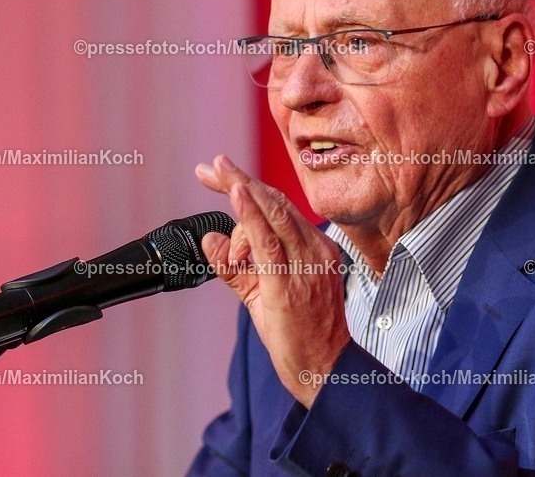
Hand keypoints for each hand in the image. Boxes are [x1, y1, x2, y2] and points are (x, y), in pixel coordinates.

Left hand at [195, 155, 351, 406]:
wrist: (324, 369)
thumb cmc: (299, 333)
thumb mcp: (263, 292)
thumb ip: (235, 266)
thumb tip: (210, 237)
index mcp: (315, 247)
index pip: (279, 207)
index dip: (248, 186)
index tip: (219, 173)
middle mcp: (314, 250)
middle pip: (274, 202)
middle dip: (238, 180)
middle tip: (210, 165)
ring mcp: (304, 265)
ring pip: (271, 215)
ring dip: (242, 188)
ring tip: (217, 170)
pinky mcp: (289, 283)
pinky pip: (268, 241)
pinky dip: (251, 214)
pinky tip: (237, 195)